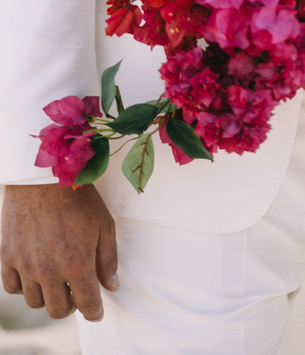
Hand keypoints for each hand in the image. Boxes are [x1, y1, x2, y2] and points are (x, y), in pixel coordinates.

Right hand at [1, 184, 117, 321]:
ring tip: (55, 279)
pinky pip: (12, 288)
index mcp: (78, 263)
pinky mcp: (7, 257)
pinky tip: (34, 273)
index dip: (94, 312)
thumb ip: (108, 259)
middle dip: (70, 306)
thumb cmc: (79, 198)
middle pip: (58, 310)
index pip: (87, 304)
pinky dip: (24, 286)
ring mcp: (25, 265)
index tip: (96, 311)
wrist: (44, 176)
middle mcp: (49, 270)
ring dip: (47, 296)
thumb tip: (111, 286)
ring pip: (35, 302)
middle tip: (75, 293)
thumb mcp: (103, 224)